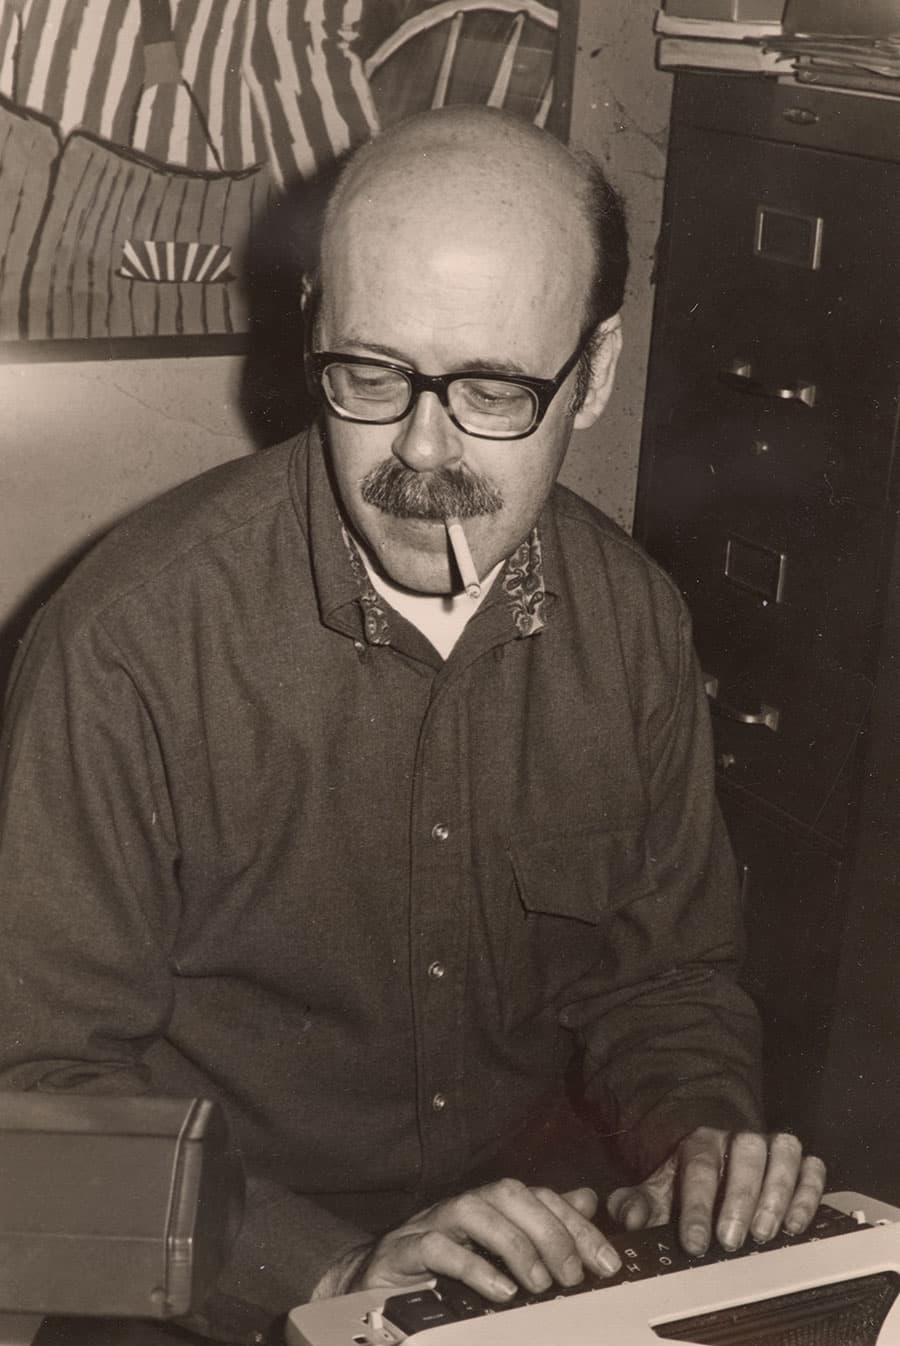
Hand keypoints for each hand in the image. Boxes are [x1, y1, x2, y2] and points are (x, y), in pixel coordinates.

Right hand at [345, 1178, 622, 1301]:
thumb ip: (543, 1221)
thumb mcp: (500, 1244)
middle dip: (550, 1231)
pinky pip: (440, 1247)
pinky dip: (473, 1266)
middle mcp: (467, 1205)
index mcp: (492, 1203)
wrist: (379, 1276)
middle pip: (511, 1195)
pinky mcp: (409, 1248)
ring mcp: (436, 1222)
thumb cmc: (443, 1259)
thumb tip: (588, 1200)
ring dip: (516, 1246)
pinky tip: (499, 1290)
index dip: (578, 1226)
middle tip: (574, 1274)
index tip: (608, 1263)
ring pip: (478, 1212)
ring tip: (541, 1284)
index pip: (541, 1198)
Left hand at [607, 1126, 825, 1257]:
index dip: (697, 1206)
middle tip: (731, 1241)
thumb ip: (636, 1205)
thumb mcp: (657, 1194)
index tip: (694, 1242)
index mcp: (699, 1142)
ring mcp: (771, 1146)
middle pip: (745, 1154)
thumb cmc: (684, 1185)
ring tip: (765, 1234)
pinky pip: (812, 1166)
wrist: (712, 1161)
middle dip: (739, 1199)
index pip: (700, 1167)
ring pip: (783, 1152)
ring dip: (778, 1194)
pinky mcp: (798, 1162)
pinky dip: (808, 1192)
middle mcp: (737, 1138)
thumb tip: (630, 1218)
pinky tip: (797, 1224)